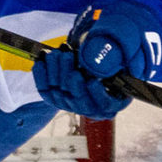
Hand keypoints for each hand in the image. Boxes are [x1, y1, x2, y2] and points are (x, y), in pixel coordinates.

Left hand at [35, 0, 161, 119]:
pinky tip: (41, 61)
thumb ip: (115, 61)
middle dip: (70, 77)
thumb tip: (107, 60)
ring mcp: (72, 105)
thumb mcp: (121, 63)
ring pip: (59, 93)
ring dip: (55, 71)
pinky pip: (45, 90)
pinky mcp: (56, 99)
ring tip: (56, 53)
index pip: (105, 103)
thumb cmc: (112, 66)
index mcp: (112, 103)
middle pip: (78, 98)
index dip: (97, 93)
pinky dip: (41, 76)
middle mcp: (91, 108)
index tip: (92, 80)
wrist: (96, 71)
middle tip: (67, 56)